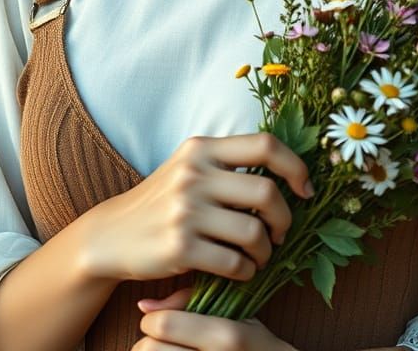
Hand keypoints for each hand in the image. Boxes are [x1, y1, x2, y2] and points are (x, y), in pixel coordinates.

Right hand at [78, 132, 313, 284]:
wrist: (112, 235)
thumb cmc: (163, 202)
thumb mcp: (189, 168)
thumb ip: (228, 164)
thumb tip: (288, 173)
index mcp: (201, 149)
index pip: (265, 144)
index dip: (295, 166)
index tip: (305, 189)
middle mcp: (193, 174)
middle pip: (266, 192)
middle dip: (284, 219)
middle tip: (280, 233)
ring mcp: (185, 210)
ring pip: (254, 233)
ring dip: (266, 252)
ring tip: (258, 257)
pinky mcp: (179, 247)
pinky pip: (234, 263)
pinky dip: (246, 272)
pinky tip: (239, 270)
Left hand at [133, 285, 292, 349]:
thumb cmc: (256, 345)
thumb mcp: (236, 315)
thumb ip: (189, 301)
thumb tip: (143, 305)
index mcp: (225, 337)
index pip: (164, 324)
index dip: (152, 319)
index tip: (157, 319)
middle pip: (150, 350)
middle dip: (146, 342)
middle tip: (156, 340)